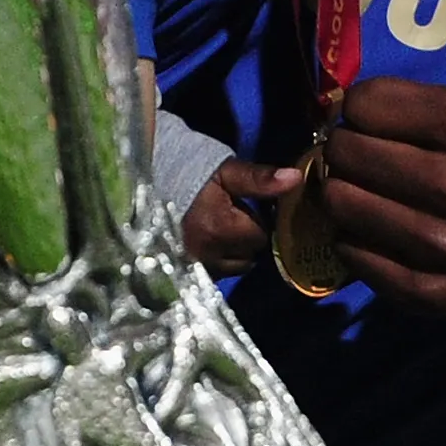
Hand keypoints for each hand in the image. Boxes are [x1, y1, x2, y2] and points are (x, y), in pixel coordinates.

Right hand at [177, 158, 295, 270]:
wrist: (149, 183)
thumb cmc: (191, 175)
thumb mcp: (226, 171)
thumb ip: (260, 178)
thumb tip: (295, 179)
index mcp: (221, 227)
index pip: (261, 235)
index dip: (258, 221)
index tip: (247, 208)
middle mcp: (209, 253)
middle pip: (250, 255)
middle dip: (247, 239)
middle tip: (234, 219)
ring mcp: (196, 266)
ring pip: (234, 268)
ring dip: (234, 253)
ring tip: (221, 232)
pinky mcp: (185, 272)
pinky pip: (215, 274)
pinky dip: (217, 262)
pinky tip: (209, 244)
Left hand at [318, 0, 445, 316]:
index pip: (365, 104)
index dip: (367, 105)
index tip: (387, 113)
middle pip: (348, 154)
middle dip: (352, 146)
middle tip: (376, 149)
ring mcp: (445, 247)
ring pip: (342, 204)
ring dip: (347, 191)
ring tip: (375, 183)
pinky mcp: (431, 294)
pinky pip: (354, 256)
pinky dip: (358, 239)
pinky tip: (387, 224)